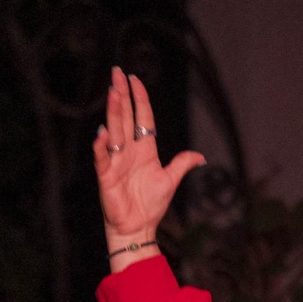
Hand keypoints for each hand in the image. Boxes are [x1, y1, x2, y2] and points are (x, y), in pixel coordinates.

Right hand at [93, 65, 204, 270]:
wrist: (138, 228)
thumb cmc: (150, 205)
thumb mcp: (171, 180)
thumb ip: (182, 164)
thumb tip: (201, 156)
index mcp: (145, 150)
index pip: (142, 118)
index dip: (139, 98)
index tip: (135, 79)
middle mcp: (129, 151)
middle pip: (125, 117)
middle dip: (122, 95)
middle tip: (116, 73)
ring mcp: (116, 162)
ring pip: (114, 131)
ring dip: (114, 112)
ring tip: (113, 92)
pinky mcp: (107, 176)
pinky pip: (103, 158)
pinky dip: (102, 147)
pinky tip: (102, 133)